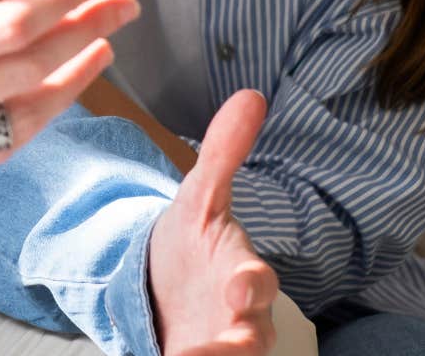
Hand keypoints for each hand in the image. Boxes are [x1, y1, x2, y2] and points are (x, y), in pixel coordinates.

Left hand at [148, 90, 278, 355]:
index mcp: (242, 275)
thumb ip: (223, 152)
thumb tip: (251, 93)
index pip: (258, 281)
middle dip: (238, 345)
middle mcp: (240, 320)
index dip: (252, 284)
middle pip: (252, 341)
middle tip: (206, 349)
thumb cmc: (193, 242)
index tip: (240, 285)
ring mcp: (219, 347)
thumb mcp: (200, 197)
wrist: (166, 285)